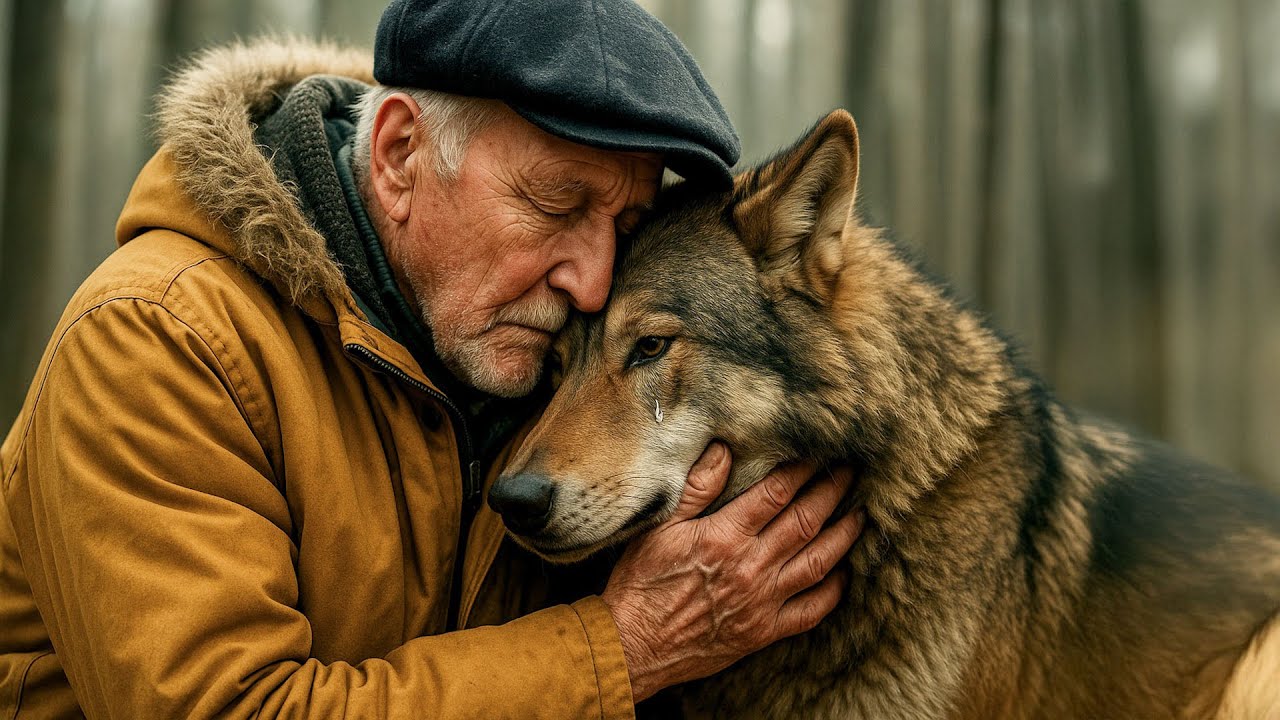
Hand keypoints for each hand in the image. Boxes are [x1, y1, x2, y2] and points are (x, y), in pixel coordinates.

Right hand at [600, 443, 862, 701]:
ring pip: (818, 563)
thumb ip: (695, 488)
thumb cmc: (641, 583)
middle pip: (805, 522)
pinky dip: (833, 591)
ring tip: (861, 515)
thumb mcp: (658, 528)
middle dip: (833, 492)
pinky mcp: (764, 631)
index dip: (803, 469)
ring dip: (844, 536)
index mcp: (724, 536)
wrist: (634, 646)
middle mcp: (750, 566)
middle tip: (853, 472)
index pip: (776, 493)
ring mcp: (762, 602)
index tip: (820, 452)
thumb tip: (723, 450)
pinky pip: (811, 611)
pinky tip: (844, 574)